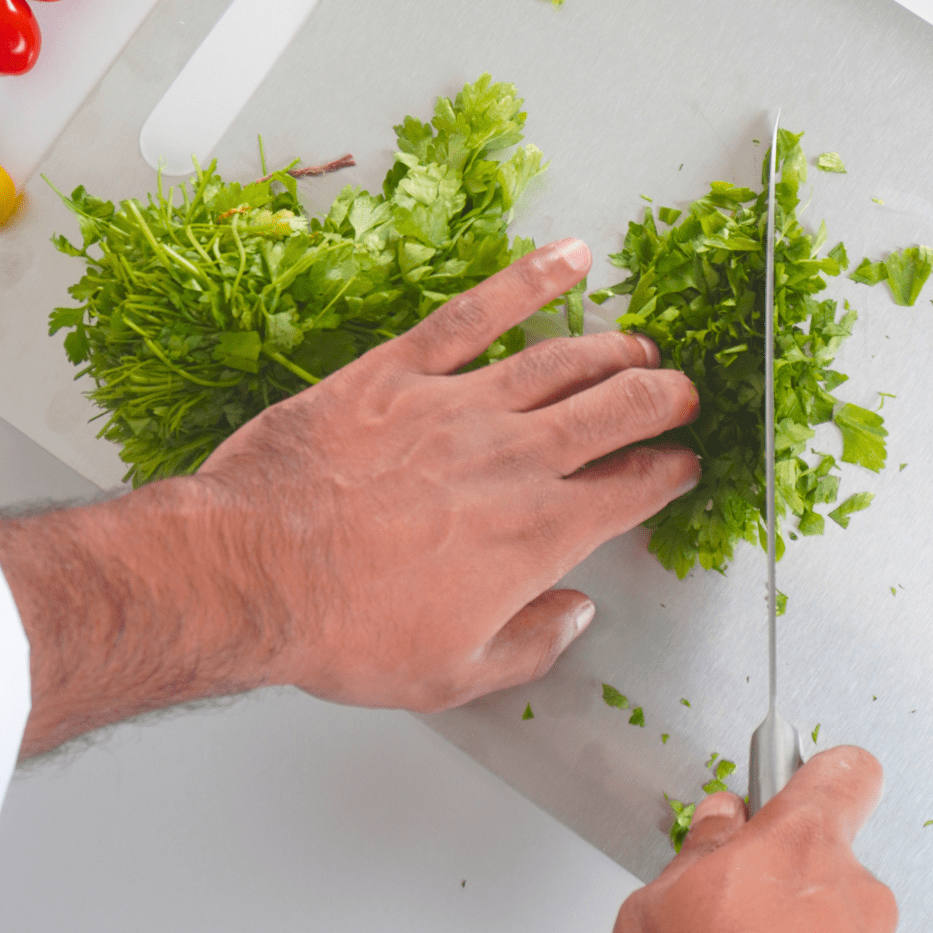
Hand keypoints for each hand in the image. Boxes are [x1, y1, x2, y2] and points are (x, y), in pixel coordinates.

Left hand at [196, 235, 699, 709]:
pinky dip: (529, 281)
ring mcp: (458, 406)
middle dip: (662, 398)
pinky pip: (477, 315)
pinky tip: (568, 257)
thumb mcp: (451, 675)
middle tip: (681, 393)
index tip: (681, 465)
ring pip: (563, 361)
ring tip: (641, 345)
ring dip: (614, 349)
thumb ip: (531, 645)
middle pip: (616, 411)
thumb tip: (575, 616)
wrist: (250, 572)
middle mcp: (513, 460)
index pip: (630, 491)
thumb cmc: (343, 629)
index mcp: (535, 535)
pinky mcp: (400, 371)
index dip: (667, 474)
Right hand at [602, 746, 929, 932]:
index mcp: (797, 848)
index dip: (826, 777)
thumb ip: (702, 849)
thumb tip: (723, 820)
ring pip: (851, 927)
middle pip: (833, 861)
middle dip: (794, 883)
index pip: (845, 774)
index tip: (807, 782)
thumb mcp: (654, 908)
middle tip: (743, 921)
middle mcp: (856, 895)